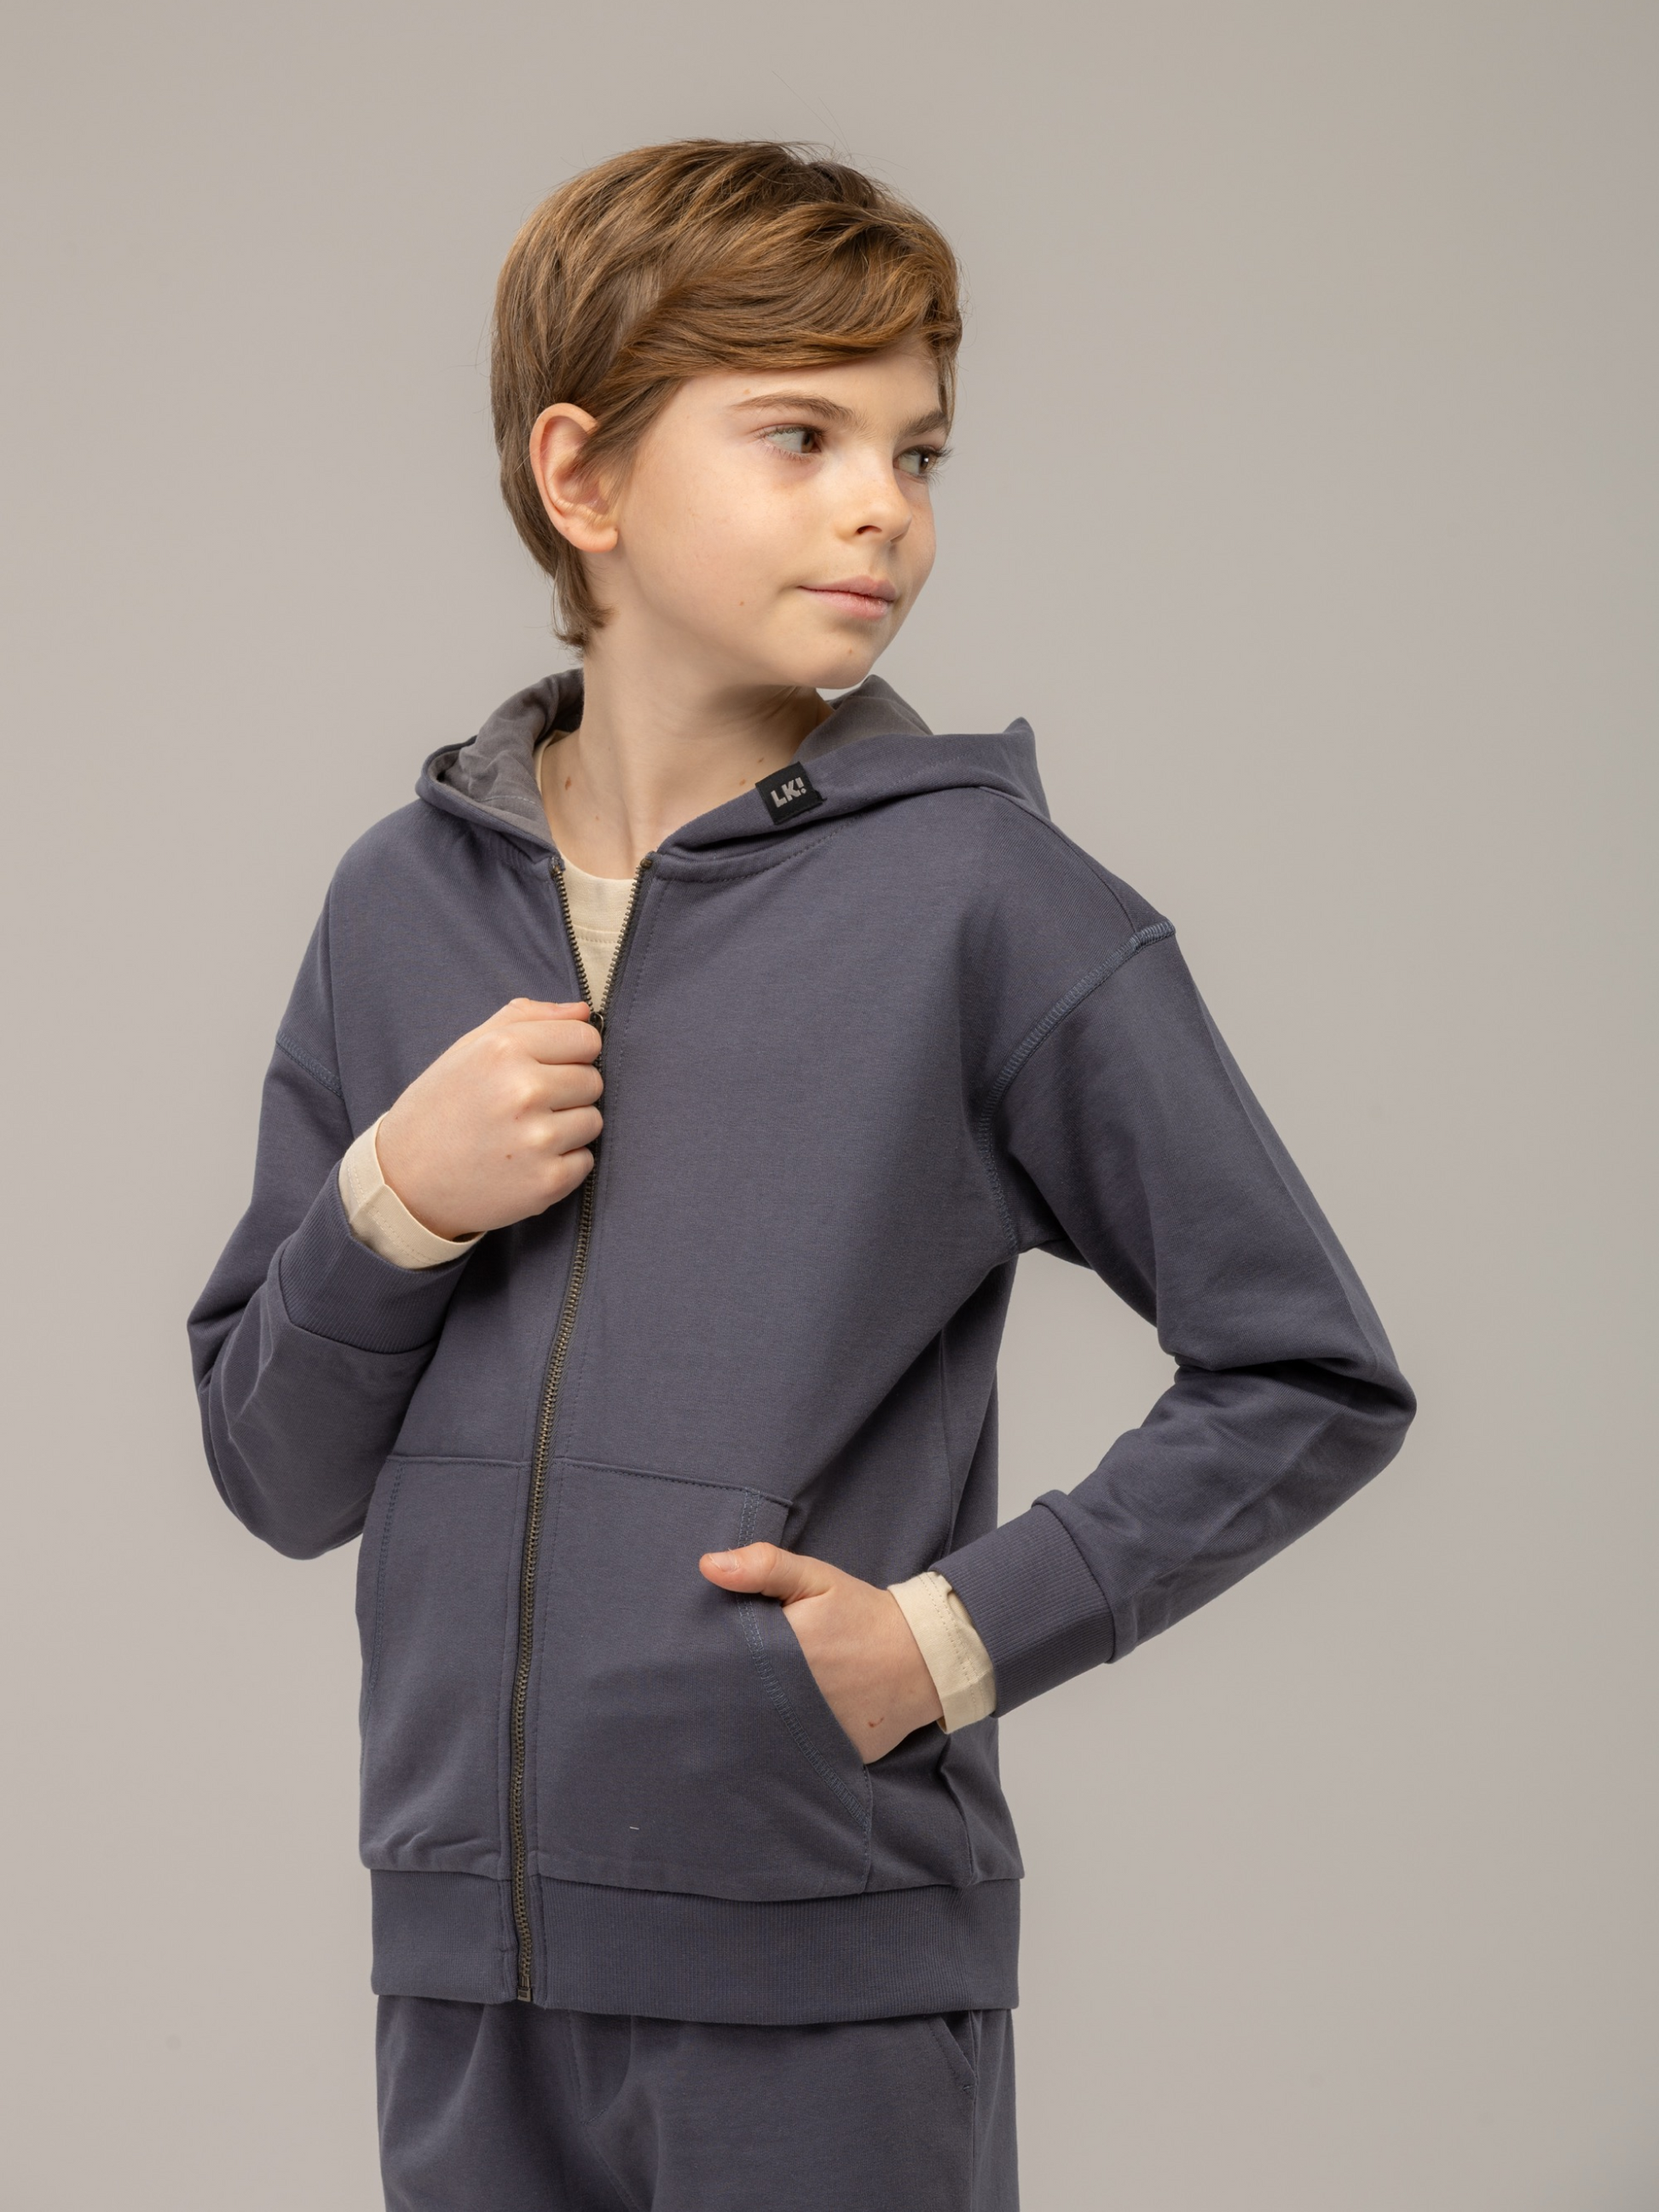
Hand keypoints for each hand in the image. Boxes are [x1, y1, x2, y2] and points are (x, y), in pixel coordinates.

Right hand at [374, 999, 603, 1240]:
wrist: (404, 1182)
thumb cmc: (440, 1108)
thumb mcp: (469, 1048)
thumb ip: (527, 1018)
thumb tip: (583, 1012)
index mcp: (504, 1048)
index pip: (587, 1038)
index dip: (572, 1053)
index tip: (548, 1068)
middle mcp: (523, 1089)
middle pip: (593, 1080)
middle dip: (569, 1092)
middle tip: (527, 1107)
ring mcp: (537, 1139)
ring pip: (593, 1121)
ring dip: (568, 1128)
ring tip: (523, 1135)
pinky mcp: (547, 1181)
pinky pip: (585, 1161)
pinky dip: (563, 1164)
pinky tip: (525, 1163)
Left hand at [698, 1543, 942, 1763]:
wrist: (923, 1657)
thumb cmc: (862, 1614)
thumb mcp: (817, 1579)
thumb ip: (764, 1567)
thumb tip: (707, 1565)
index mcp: (786, 1650)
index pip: (723, 1660)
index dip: (709, 1656)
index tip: (703, 1651)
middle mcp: (796, 1697)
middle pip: (738, 1698)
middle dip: (728, 1687)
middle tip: (729, 1677)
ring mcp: (815, 1731)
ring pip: (761, 1729)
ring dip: (752, 1717)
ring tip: (752, 1701)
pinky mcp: (833, 1754)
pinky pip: (794, 1752)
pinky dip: (784, 1741)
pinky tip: (781, 1725)